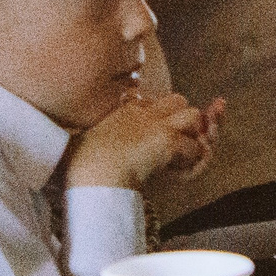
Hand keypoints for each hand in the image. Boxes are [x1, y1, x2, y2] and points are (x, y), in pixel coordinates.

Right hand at [67, 93, 223, 189]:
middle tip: (178, 146)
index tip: (152, 142)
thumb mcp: (86, 144)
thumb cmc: (81, 167)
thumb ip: (98, 138)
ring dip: (193, 137)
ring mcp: (156, 123)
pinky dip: (191, 162)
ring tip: (179, 157)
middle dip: (184, 121)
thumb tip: (90, 144)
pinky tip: (173, 172)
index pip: (151, 102)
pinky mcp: (166, 139)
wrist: (89, 175)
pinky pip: (194, 147)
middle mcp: (142, 111)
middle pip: (178, 100)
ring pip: (194, 116)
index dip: (159, 121)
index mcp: (123, 111)